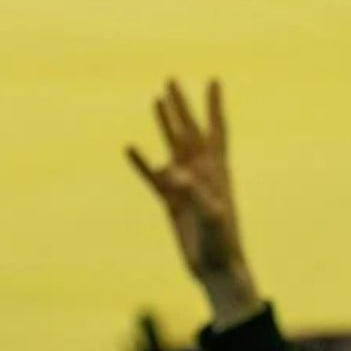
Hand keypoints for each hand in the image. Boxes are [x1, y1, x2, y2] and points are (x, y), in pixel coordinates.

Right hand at [127, 80, 261, 329]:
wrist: (217, 270)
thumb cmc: (221, 244)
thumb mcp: (212, 217)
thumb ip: (195, 193)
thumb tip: (172, 172)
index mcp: (216, 171)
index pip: (216, 130)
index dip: (214, 107)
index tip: (213, 80)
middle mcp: (201, 173)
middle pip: (189, 131)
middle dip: (181, 106)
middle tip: (171, 80)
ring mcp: (185, 186)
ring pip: (171, 147)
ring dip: (163, 124)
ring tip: (155, 100)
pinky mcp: (170, 202)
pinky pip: (152, 177)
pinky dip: (141, 162)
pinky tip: (130, 148)